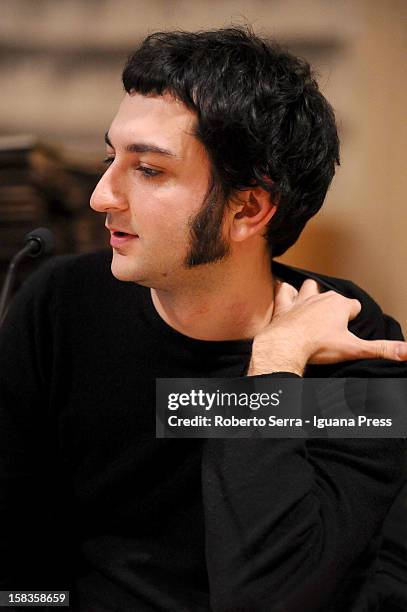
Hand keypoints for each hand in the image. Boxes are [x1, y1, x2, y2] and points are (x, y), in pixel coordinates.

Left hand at [248, 279, 406, 375]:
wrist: (287, 346)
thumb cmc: (319, 346)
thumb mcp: (354, 349)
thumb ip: (381, 349)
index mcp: (340, 305)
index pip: (354, 306)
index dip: (354, 317)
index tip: (351, 327)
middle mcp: (321, 298)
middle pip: (333, 296)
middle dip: (336, 306)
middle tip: (335, 322)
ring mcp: (301, 300)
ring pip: (309, 287)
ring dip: (312, 292)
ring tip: (314, 302)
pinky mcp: (283, 307)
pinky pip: (284, 291)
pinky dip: (285, 292)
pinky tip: (286, 292)